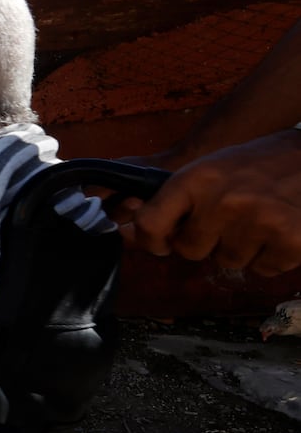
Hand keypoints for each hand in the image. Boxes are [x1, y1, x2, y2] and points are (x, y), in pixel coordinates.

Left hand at [118, 130, 300, 276]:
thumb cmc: (259, 163)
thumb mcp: (211, 168)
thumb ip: (181, 199)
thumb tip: (145, 234)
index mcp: (195, 179)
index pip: (150, 223)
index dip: (152, 240)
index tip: (161, 243)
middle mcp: (222, 201)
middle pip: (190, 251)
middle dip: (206, 241)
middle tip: (229, 219)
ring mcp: (258, 222)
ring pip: (228, 262)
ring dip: (241, 248)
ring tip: (260, 218)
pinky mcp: (290, 242)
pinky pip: (262, 269)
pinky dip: (271, 255)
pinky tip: (281, 228)